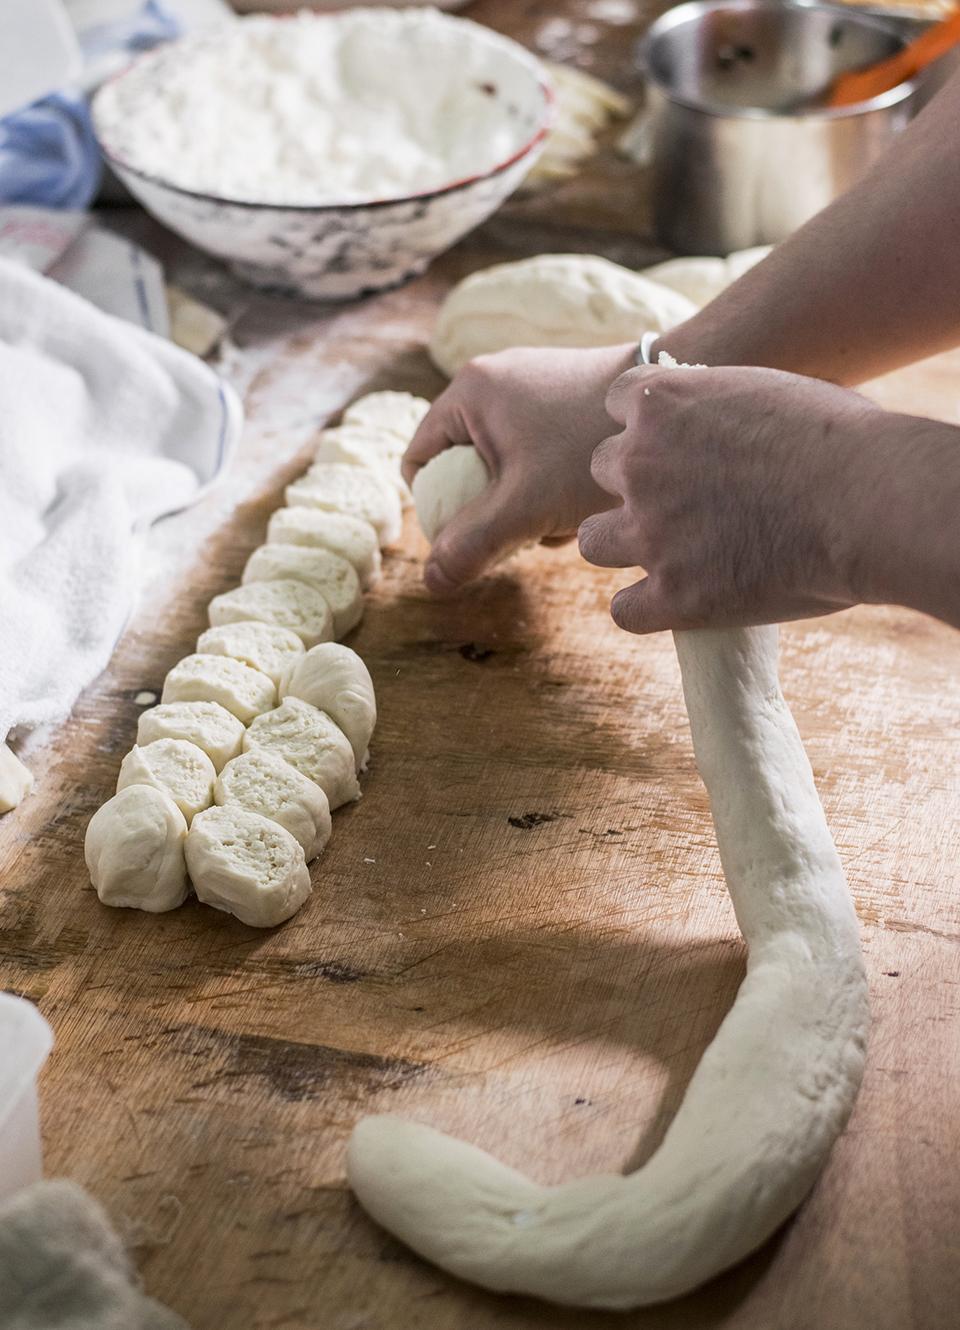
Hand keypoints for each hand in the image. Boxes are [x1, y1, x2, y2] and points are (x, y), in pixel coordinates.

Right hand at [403, 344, 636, 593]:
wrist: (678, 392)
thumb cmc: (593, 446)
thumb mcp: (524, 506)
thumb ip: (473, 544)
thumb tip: (431, 580)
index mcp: (468, 392)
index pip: (419, 462)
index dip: (437, 508)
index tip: (472, 536)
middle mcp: (494, 380)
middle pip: (463, 467)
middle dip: (492, 509)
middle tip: (527, 526)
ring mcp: (532, 385)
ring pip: (504, 467)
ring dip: (525, 502)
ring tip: (564, 511)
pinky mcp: (565, 397)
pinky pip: (536, 454)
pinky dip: (551, 483)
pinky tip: (584, 495)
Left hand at [578, 363, 892, 632]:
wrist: (867, 502)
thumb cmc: (844, 440)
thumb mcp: (771, 392)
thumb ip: (723, 407)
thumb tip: (719, 420)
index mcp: (662, 401)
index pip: (616, 402)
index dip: (647, 425)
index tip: (676, 440)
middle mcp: (639, 463)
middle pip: (602, 470)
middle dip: (637, 484)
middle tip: (684, 501)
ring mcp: (649, 531)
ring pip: (592, 541)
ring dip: (624, 545)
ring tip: (669, 554)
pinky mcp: (671, 594)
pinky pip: (623, 610)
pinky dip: (646, 609)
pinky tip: (678, 603)